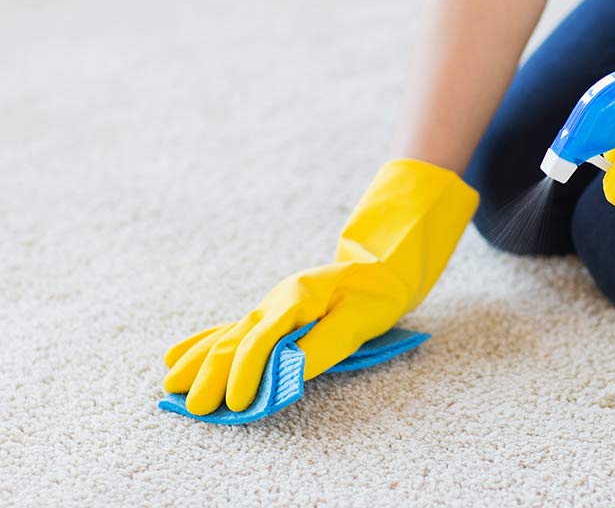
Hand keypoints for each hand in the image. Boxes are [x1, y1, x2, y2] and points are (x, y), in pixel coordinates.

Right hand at [162, 159, 478, 414]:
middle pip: (235, 341)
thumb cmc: (374, 295)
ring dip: (198, 363)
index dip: (247, 373)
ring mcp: (269, 306)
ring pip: (226, 337)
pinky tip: (176, 356)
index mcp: (297, 298)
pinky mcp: (271, 314)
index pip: (262, 340)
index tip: (238, 403)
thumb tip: (286, 374)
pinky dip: (203, 344)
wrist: (380, 268)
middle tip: (196, 409)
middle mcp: (275, 301)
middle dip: (212, 376)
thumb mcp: (357, 321)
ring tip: (170, 386)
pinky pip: (230, 330)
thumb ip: (322, 346)